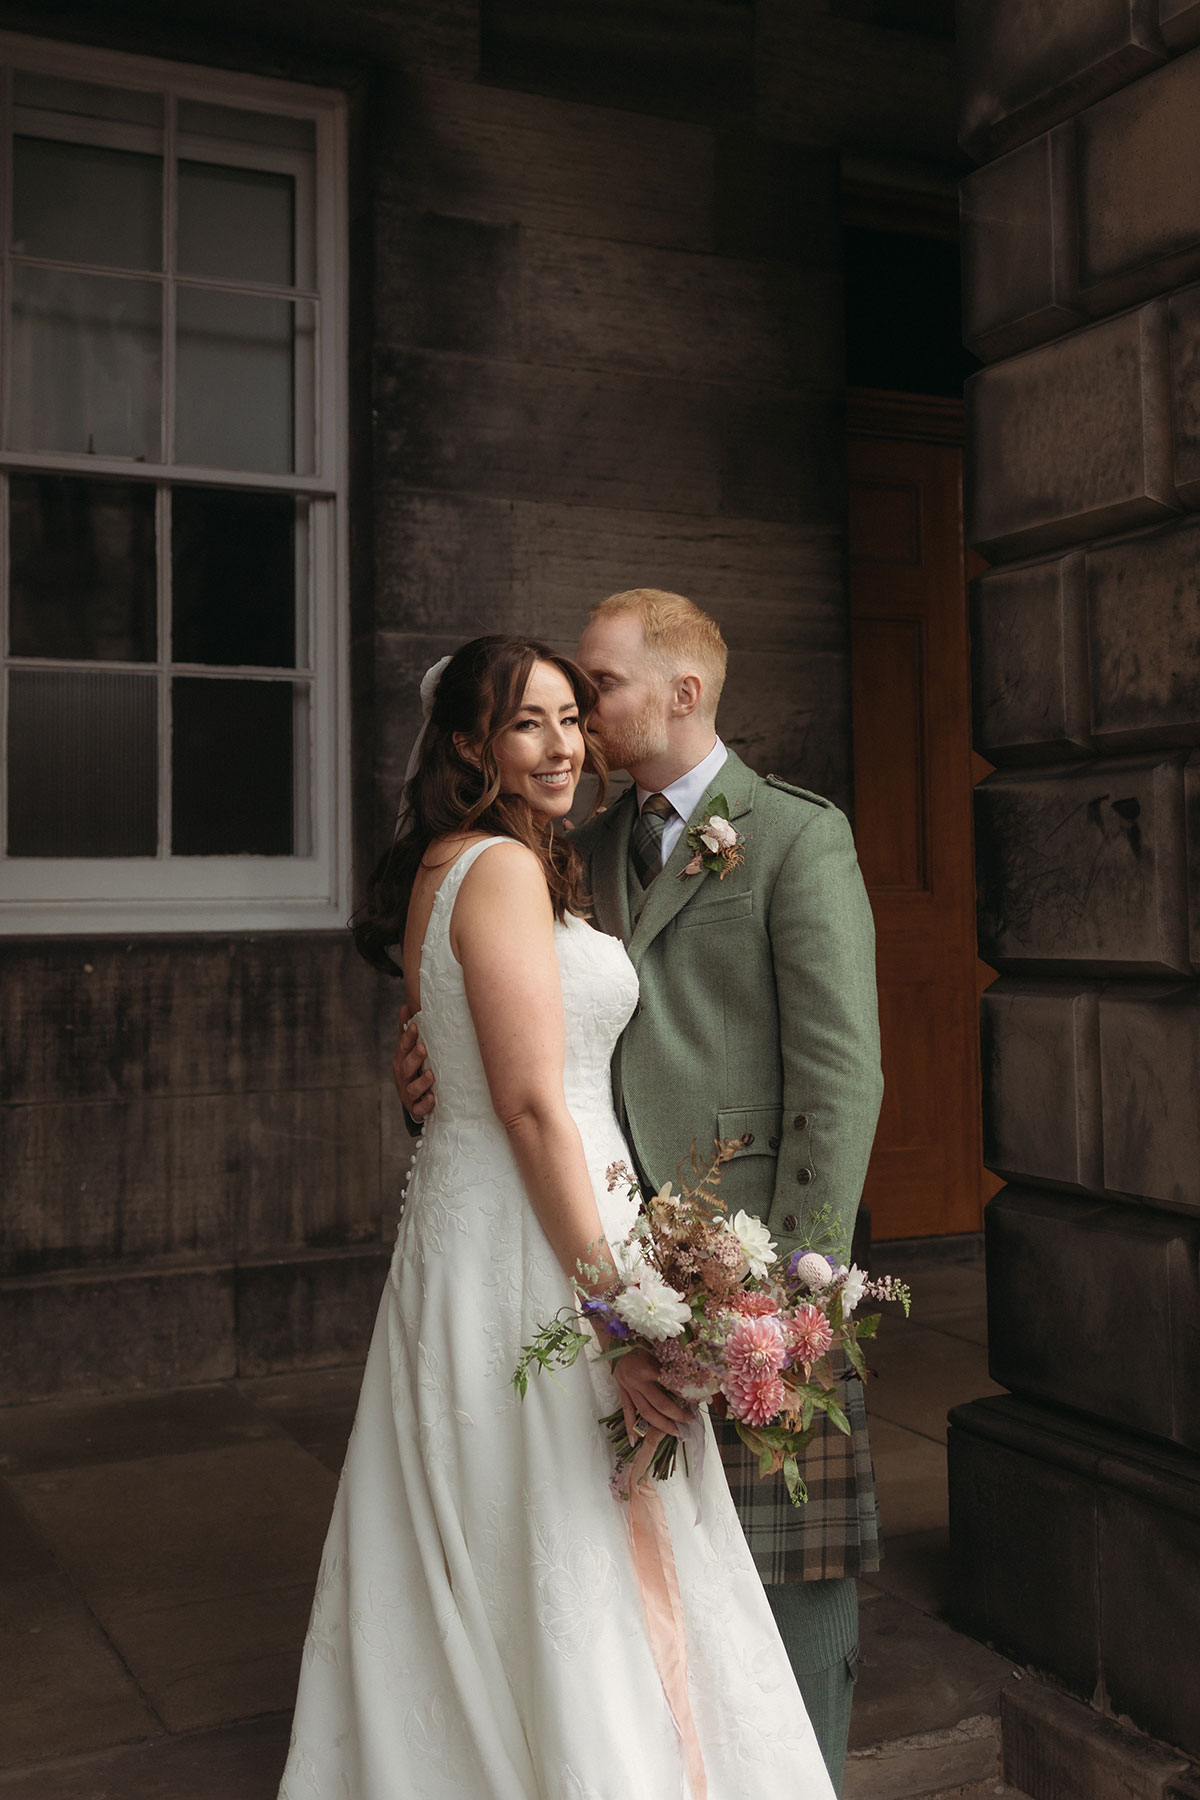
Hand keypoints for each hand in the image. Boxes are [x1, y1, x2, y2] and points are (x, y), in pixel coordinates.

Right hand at [393, 1005, 434, 1119]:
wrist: (413, 1102)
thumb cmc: (413, 1071)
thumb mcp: (408, 1052)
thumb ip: (407, 1032)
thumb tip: (406, 1005)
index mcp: (401, 1060)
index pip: (403, 1048)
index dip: (408, 1037)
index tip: (416, 1025)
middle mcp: (403, 1077)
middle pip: (406, 1067)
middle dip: (414, 1057)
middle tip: (423, 1047)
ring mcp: (408, 1094)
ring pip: (412, 1088)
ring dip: (421, 1081)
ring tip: (430, 1074)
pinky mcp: (416, 1109)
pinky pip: (419, 1108)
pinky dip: (425, 1104)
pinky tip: (433, 1098)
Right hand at [613, 1347, 692, 1445]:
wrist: (616, 1342)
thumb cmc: (640, 1344)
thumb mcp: (658, 1350)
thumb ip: (671, 1364)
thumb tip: (692, 1375)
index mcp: (649, 1369)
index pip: (671, 1387)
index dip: (685, 1395)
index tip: (698, 1401)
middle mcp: (638, 1382)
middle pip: (660, 1404)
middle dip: (677, 1415)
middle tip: (689, 1421)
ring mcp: (629, 1389)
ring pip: (645, 1412)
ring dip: (661, 1425)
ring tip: (675, 1432)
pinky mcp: (622, 1393)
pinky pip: (627, 1412)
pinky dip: (630, 1428)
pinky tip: (634, 1441)